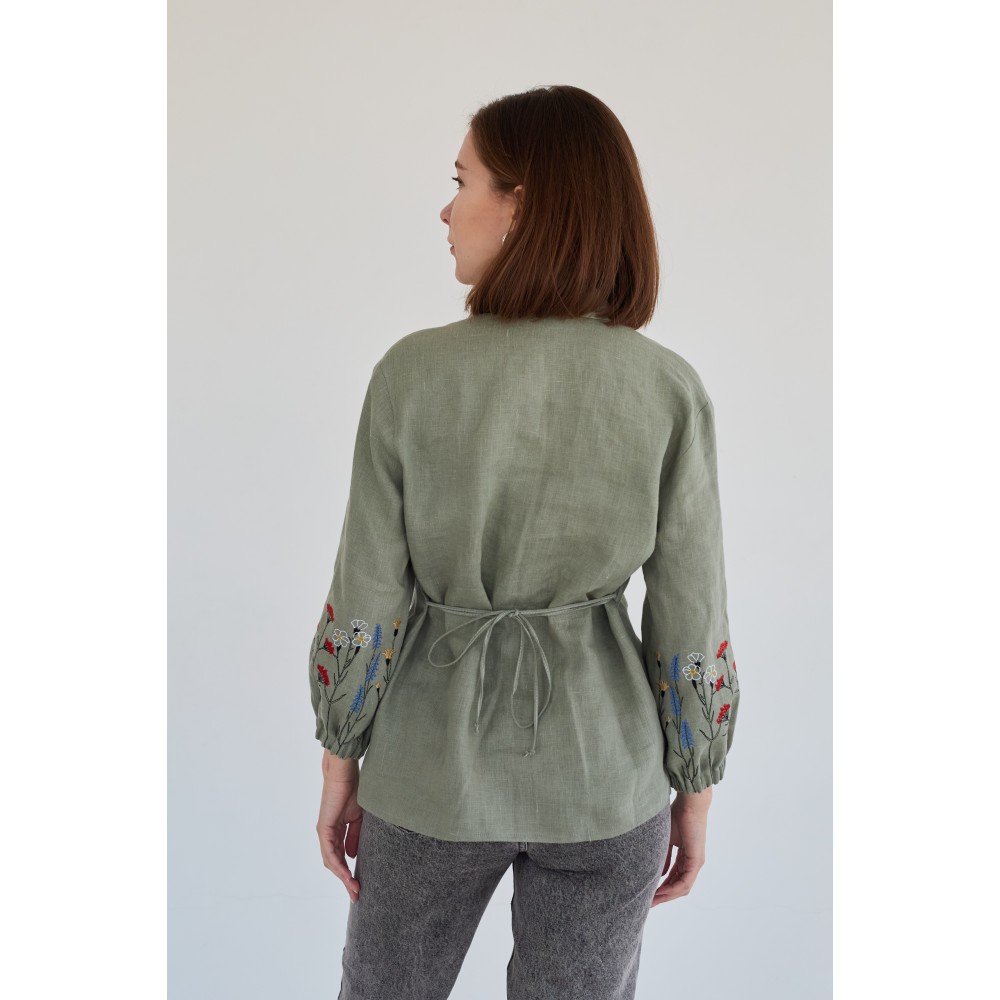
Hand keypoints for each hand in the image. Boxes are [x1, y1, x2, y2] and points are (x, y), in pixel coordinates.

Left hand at [317, 770, 363, 902]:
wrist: (344, 774)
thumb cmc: (352, 791)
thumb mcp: (357, 818)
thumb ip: (354, 836)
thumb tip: (352, 855)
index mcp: (335, 831)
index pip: (340, 857)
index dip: (348, 872)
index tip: (359, 885)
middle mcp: (327, 834)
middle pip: (334, 863)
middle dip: (345, 880)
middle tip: (356, 894)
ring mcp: (324, 832)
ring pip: (331, 861)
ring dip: (343, 877)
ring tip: (354, 889)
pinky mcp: (324, 829)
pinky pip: (330, 852)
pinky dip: (339, 865)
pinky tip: (347, 875)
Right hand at [650, 791, 710, 906]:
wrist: (689, 804)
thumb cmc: (677, 815)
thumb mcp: (666, 839)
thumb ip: (664, 856)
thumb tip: (658, 873)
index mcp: (686, 856)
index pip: (674, 877)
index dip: (662, 886)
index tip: (649, 892)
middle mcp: (693, 862)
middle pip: (678, 886)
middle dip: (663, 895)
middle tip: (648, 902)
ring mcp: (696, 863)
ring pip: (682, 887)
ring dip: (667, 895)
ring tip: (652, 901)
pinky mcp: (696, 861)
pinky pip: (685, 882)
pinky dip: (672, 889)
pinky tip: (661, 892)